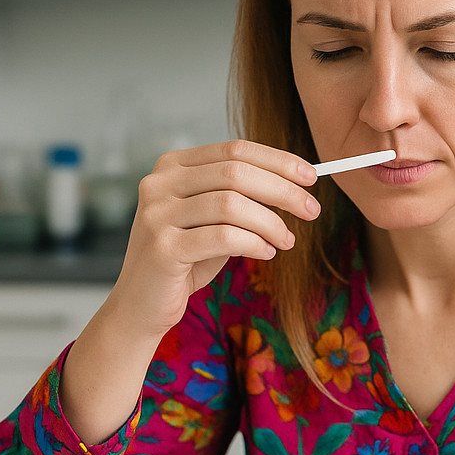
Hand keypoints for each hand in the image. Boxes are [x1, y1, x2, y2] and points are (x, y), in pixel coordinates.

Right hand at [61, 140, 318, 444]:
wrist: (142, 304)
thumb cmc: (186, 258)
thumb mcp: (214, 219)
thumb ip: (242, 197)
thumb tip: (297, 185)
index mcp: (172, 166)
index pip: (234, 150)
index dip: (277, 161)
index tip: (311, 176)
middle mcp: (159, 183)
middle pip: (236, 173)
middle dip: (282, 190)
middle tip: (312, 210)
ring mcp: (157, 214)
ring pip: (232, 204)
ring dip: (270, 222)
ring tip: (287, 240)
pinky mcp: (162, 247)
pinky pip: (224, 237)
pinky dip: (254, 243)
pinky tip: (266, 252)